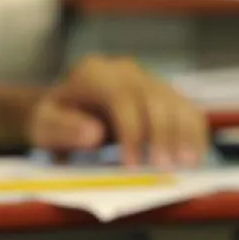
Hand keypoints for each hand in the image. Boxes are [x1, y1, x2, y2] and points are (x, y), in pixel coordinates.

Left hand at [30, 55, 207, 167]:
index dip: (130, 131)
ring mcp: (147, 80)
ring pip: (175, 102)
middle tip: (162, 169)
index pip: (120, 97)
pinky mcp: (164, 94)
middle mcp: (124, 71)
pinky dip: (194, 133)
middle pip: (153, 98)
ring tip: (184, 165)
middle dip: (161, 135)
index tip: (131, 165)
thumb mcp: (44, 124)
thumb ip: (63, 129)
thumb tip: (93, 133)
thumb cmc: (52, 120)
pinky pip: (186, 109)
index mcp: (93, 73)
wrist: (64, 109)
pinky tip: (194, 156)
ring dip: (183, 135)